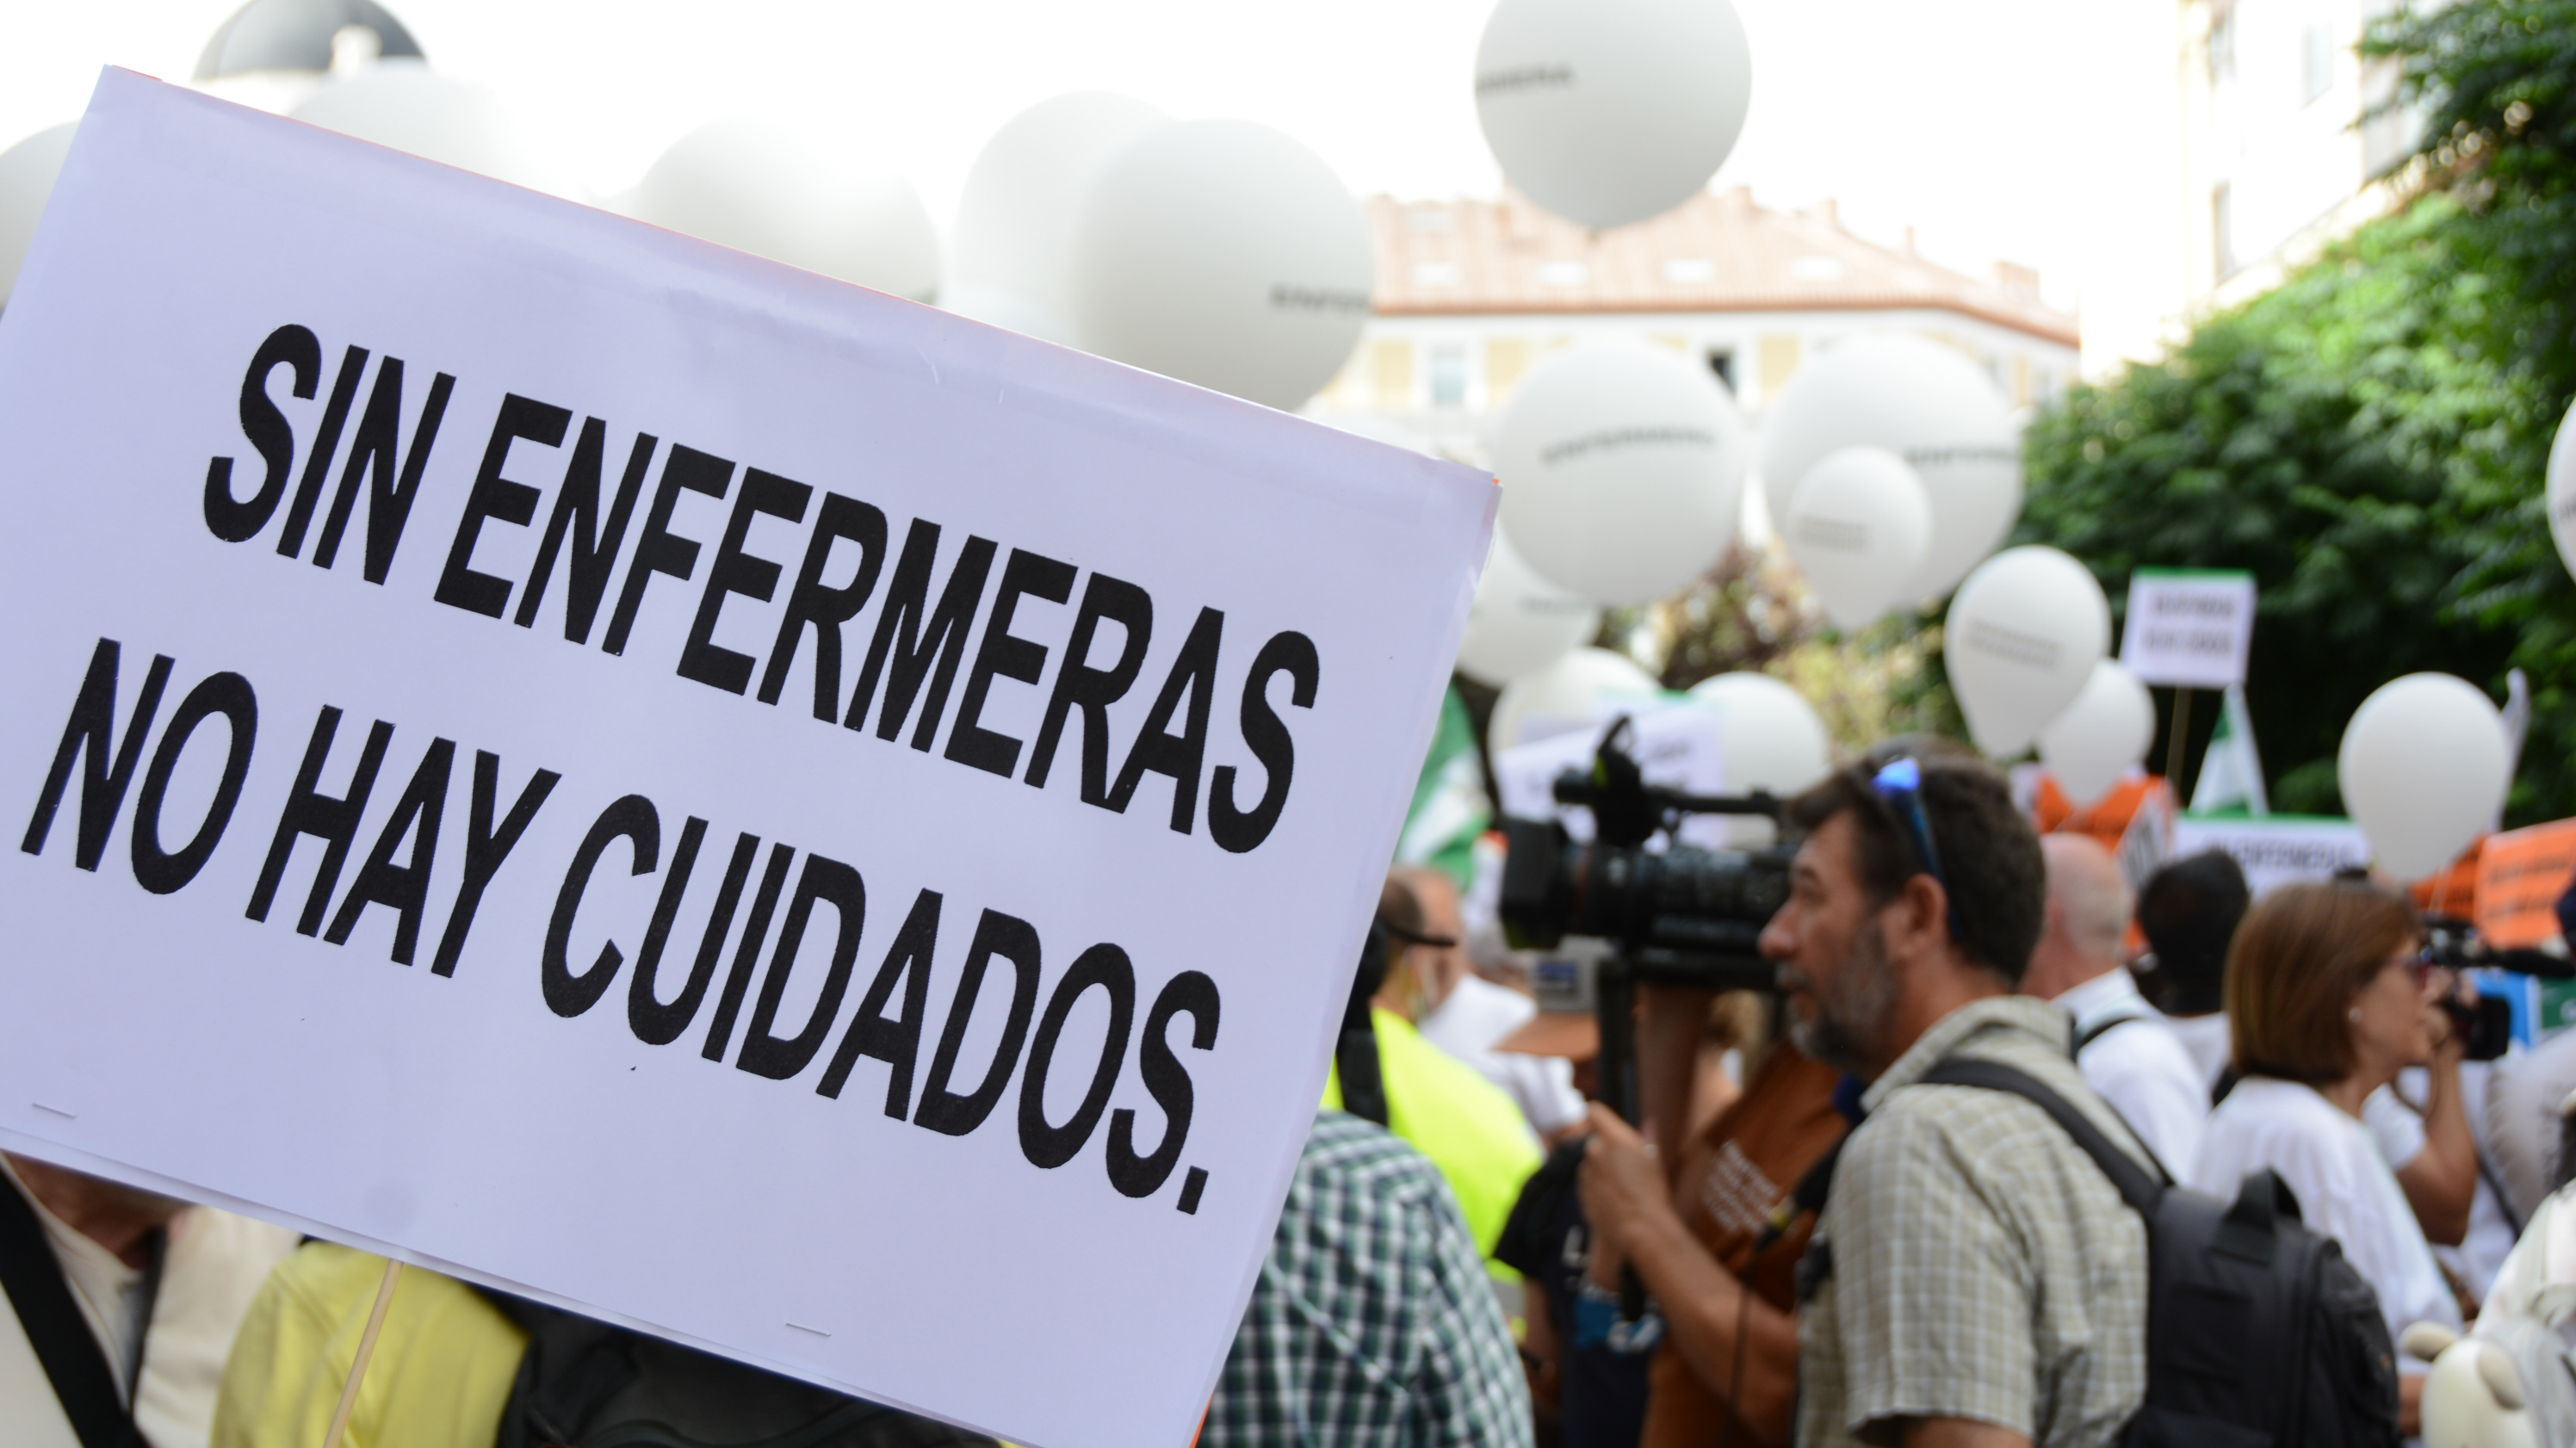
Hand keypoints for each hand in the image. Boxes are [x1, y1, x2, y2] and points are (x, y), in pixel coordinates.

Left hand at [1577, 1104, 1674, 1263]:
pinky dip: (1597, 1186)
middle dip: (1606, 1150)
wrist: (1641, 1226)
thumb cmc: (1652, 1191)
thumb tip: (1648, 1124)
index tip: (1602, 1122)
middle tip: (1624, 1165)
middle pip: (1594, 1141)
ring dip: (1600, 1170)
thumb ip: (1647, 1138)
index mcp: (1613, 1139)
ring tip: (1622, 1187)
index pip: (1594, 1112)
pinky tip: (1614, 1199)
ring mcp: (1585, 1173)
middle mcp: (1594, 1152)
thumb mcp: (1654, 1160)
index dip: (1598, 1115)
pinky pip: (1588, 1183)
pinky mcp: (1581, 1192)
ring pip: (1590, 1164)